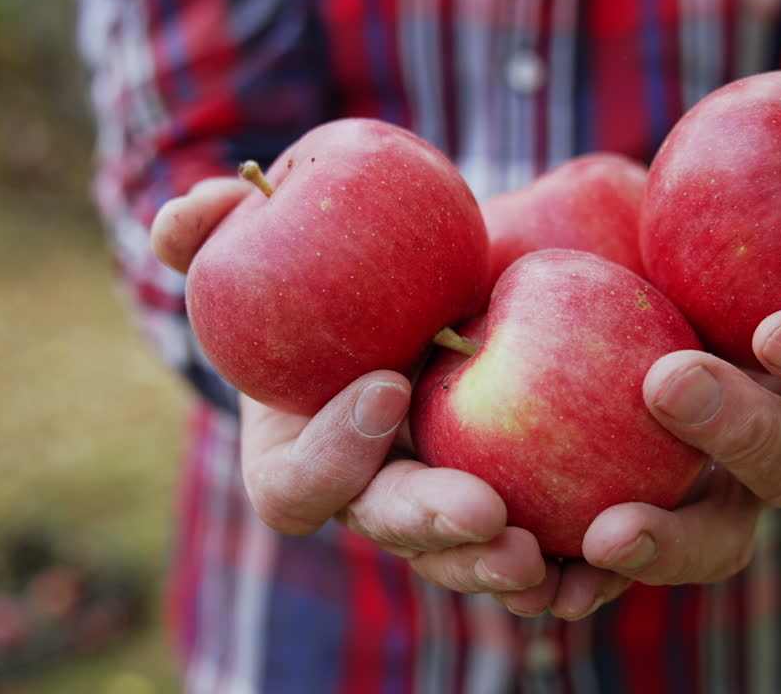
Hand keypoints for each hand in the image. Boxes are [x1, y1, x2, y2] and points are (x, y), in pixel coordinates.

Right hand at [151, 178, 550, 599]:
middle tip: (484, 510)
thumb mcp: (271, 235)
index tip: (388, 385)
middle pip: (388, 529)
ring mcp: (430, 503)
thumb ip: (213, 228)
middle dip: (431, 525)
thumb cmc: (327, 262)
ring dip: (493, 564)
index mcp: (296, 450)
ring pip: (456, 558)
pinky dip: (556, 564)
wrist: (413, 283)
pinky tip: (595, 562)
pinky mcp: (497, 498)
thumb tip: (186, 215)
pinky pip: (519, 541)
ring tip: (541, 558)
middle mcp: (364, 491)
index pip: (294, 482)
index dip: (330, 451)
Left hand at [517, 74, 780, 620]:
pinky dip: (581, 587)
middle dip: (741, 429)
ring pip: (714, 542)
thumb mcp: (762, 182)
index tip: (777, 325)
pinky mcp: (637, 526)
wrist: (617, 291)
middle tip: (667, 380)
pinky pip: (620, 575)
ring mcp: (715, 498)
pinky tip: (537, 585)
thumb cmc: (715, 234)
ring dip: (667, 542)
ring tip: (603, 531)